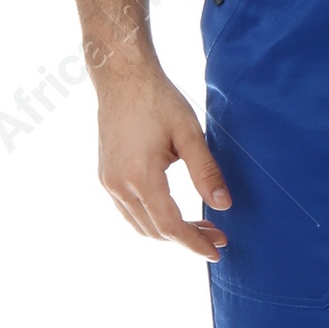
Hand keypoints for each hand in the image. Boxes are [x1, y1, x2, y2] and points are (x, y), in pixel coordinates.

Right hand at [96, 61, 230, 258]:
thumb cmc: (158, 99)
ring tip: (200, 226)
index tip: (217, 251)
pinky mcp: (105, 175)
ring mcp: (107, 181)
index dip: (194, 243)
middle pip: (154, 230)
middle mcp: (118, 184)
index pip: (170, 225)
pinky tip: (174, 212)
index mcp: (139, 176)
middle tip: (218, 234)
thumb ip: (206, 172)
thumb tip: (223, 205)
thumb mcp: (190, 133)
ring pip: (140, 225)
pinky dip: (152, 219)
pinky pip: (129, 211)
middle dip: (187, 238)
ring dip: (169, 232)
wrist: (122, 76)